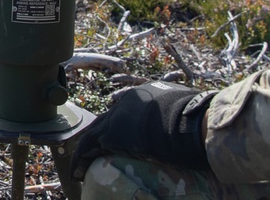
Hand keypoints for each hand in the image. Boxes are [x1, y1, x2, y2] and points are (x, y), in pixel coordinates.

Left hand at [71, 81, 214, 179]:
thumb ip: (173, 112)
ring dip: (82, 153)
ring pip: (91, 136)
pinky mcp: (113, 135)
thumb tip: (185, 119)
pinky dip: (83, 161)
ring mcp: (116, 118)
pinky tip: (80, 173)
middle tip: (86, 155)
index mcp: (140, 96)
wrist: (188, 122)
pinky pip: (90, 150)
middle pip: (101, 123)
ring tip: (77, 169)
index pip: (120, 114)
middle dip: (92, 140)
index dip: (113, 130)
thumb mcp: (181, 108)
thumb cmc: (192, 118)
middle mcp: (124, 104)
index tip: (110, 143)